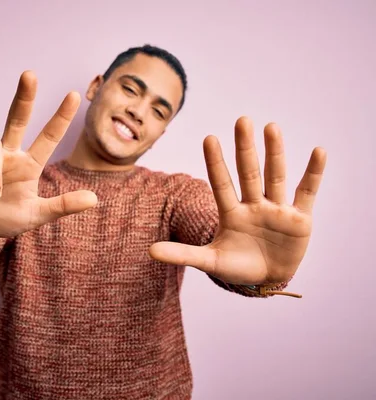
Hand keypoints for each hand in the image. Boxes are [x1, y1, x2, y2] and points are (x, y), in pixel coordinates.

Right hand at [0, 71, 97, 237]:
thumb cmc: (5, 217)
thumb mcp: (37, 215)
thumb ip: (62, 206)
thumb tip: (95, 198)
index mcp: (28, 163)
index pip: (48, 137)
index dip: (60, 117)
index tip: (75, 94)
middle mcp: (7, 155)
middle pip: (15, 119)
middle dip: (23, 97)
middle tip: (31, 74)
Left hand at [149, 117, 326, 284]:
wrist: (266, 280)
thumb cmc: (236, 267)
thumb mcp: (210, 261)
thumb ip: (182, 254)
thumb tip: (149, 251)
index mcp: (231, 214)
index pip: (221, 184)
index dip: (216, 163)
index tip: (209, 138)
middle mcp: (254, 205)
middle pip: (249, 172)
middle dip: (245, 148)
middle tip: (242, 120)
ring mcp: (277, 210)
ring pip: (275, 176)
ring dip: (275, 152)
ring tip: (271, 127)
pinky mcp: (300, 219)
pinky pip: (307, 192)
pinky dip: (313, 173)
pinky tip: (319, 151)